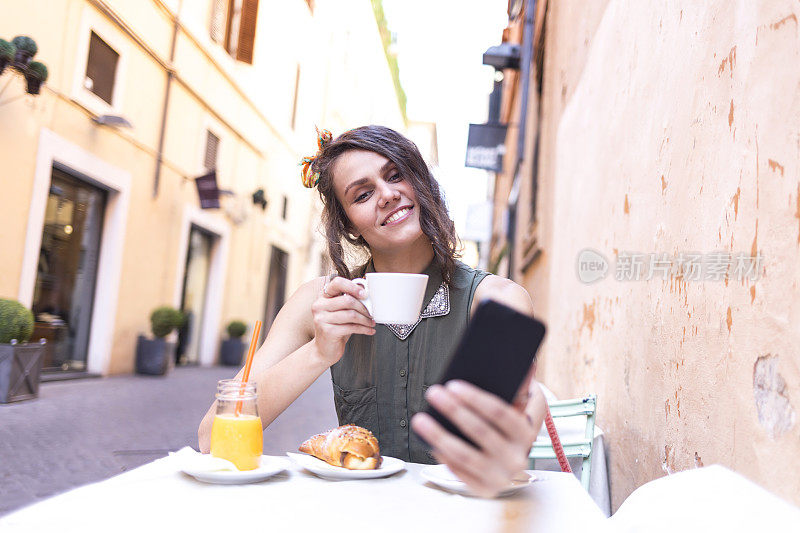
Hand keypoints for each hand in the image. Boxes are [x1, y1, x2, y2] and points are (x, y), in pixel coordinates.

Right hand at [311, 276, 375, 365]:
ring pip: (351, 314)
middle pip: (347, 300)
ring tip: (371, 322)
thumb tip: (366, 290)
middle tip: (372, 313)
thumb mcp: (340, 311)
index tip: (364, 293)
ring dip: (366, 319)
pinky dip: (364, 329)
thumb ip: (349, 300)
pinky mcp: (328, 332)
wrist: (324, 349)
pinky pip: (351, 327)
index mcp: (323, 297)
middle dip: (364, 307)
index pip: (337, 283)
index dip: (352, 286)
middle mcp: (319, 306)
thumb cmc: (335, 328)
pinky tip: (369, 330)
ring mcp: (322, 319)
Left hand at [411, 380, 537, 497]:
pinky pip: (459, 471)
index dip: (477, 398)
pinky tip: (428, 441)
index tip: (453, 384)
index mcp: (527, 432)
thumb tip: (526, 365)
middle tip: (433, 393)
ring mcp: (502, 476)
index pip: (502, 413)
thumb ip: (519, 387)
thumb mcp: (518, 407)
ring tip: (420, 419)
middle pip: (481, 431)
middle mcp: (518, 457)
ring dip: (439, 435)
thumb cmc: (507, 427)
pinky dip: (442, 455)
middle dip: (453, 410)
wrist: (510, 464)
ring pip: (465, 455)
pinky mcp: (485, 490)